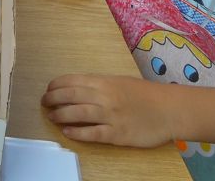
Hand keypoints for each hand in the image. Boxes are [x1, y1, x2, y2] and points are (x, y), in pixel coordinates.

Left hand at [43, 74, 174, 147]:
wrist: (170, 110)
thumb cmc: (146, 94)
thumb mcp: (120, 81)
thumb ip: (99, 84)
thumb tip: (77, 88)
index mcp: (104, 81)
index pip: (72, 80)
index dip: (56, 85)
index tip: (48, 89)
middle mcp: (105, 97)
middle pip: (70, 96)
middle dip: (52, 99)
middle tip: (44, 103)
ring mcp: (111, 116)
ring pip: (77, 113)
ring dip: (60, 115)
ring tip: (51, 116)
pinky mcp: (118, 134)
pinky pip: (92, 133)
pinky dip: (77, 133)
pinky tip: (67, 132)